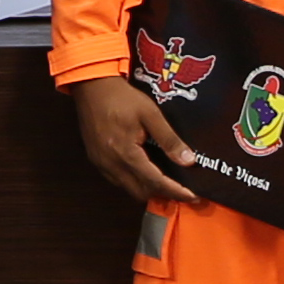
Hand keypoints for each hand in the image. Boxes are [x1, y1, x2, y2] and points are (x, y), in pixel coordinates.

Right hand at [64, 75, 199, 205]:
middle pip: (141, 192)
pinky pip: (118, 180)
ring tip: (167, 184)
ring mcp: (101, 164)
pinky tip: (145, 172)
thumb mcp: (150, 114)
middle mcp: (111, 164)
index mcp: (125, 153)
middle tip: (182, 190)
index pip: (155, 182)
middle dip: (163, 194)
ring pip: (128, 188)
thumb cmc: (121, 97)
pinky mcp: (97, 160)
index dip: (175, 191)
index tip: (193, 196)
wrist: (91, 86)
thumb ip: (169, 139)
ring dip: (148, 190)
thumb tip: (189, 160)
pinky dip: (134, 182)